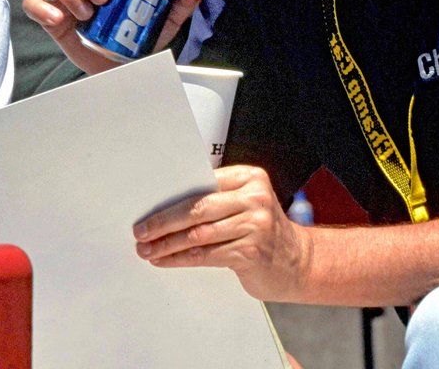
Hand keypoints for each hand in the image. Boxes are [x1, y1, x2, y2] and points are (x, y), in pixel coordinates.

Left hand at [132, 165, 312, 302]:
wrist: (298, 261)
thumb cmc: (263, 230)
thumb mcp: (245, 203)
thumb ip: (215, 197)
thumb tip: (163, 205)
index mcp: (249, 178)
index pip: (201, 183)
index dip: (170, 197)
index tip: (146, 207)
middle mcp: (254, 199)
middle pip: (197, 208)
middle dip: (163, 222)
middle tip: (141, 231)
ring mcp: (255, 226)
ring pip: (198, 235)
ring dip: (167, 244)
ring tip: (147, 250)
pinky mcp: (251, 253)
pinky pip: (206, 255)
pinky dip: (181, 259)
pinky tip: (166, 260)